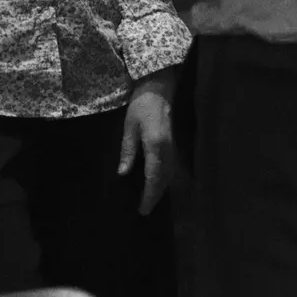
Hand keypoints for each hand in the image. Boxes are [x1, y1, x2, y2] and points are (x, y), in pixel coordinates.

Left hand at [118, 71, 177, 215]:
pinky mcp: (173, 142)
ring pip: (170, 174)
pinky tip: (157, 181)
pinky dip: (164, 177)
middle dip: (155, 196)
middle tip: (145, 210)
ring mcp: (173, 146)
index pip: (153, 177)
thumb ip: (127, 151)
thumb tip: (123, 174)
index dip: (148, 195)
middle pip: (164, 179)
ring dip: (161, 188)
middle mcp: (168, 149)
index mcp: (155, 146)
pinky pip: (171, 166)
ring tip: (150, 199)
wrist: (159, 86)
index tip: (143, 210)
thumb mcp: (129, 126)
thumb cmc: (141, 104)